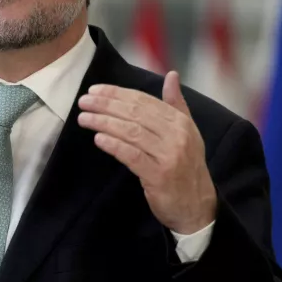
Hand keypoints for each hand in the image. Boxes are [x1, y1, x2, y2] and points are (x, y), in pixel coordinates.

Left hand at [76, 71, 215, 234]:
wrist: (197, 206)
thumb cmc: (186, 167)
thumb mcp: (187, 133)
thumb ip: (176, 104)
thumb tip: (171, 75)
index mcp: (180, 122)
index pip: (144, 101)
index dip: (117, 93)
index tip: (95, 90)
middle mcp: (176, 135)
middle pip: (135, 113)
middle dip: (106, 105)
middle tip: (84, 102)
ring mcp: (168, 155)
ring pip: (131, 132)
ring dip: (103, 122)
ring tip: (84, 118)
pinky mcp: (158, 175)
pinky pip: (131, 155)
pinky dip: (113, 145)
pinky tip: (98, 138)